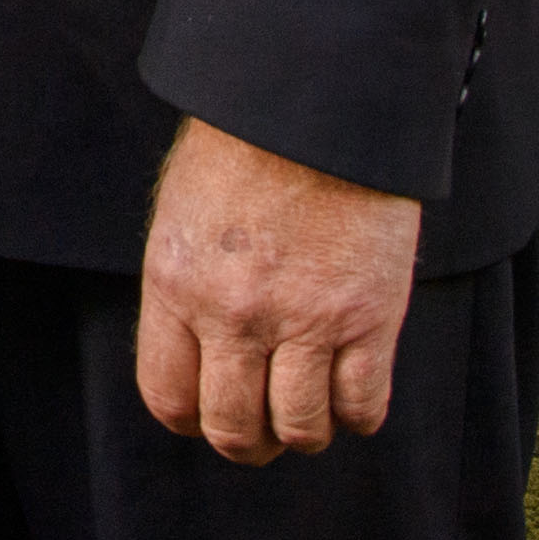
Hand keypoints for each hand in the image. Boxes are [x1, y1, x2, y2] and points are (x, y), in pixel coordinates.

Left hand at [130, 117, 420, 463]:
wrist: (318, 96)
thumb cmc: (246, 143)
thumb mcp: (183, 211)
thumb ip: (185, 284)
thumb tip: (195, 349)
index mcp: (176, 284)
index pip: (168, 398)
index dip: (192, 420)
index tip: (210, 414)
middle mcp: (233, 314)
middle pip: (233, 429)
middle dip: (248, 442)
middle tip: (265, 429)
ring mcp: (304, 320)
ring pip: (301, 430)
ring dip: (305, 433)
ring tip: (311, 410)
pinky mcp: (369, 317)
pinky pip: (363, 406)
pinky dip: (359, 414)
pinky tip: (354, 389)